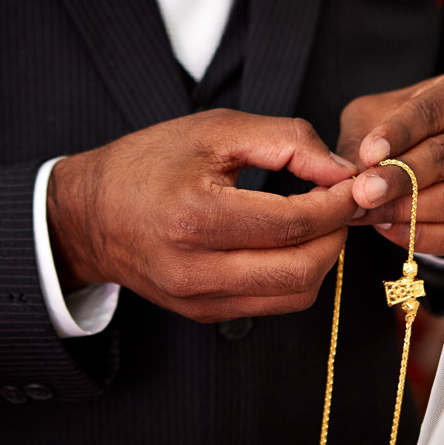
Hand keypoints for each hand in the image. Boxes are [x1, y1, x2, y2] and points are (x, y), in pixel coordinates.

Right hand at [47, 109, 358, 321]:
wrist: (88, 215)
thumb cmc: (149, 163)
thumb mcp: (215, 130)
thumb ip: (286, 141)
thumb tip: (342, 172)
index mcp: (196, 217)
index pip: (295, 222)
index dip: (338, 203)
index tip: (355, 183)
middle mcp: (197, 270)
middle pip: (304, 268)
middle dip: (337, 233)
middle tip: (342, 202)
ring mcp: (201, 300)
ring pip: (296, 294)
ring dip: (322, 257)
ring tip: (317, 221)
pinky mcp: (205, 314)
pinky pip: (273, 304)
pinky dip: (296, 274)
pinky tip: (291, 243)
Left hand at [337, 70, 443, 254]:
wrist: (420, 151)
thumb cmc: (398, 127)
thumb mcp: (374, 116)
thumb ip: (361, 140)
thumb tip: (345, 178)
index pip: (433, 111)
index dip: (400, 133)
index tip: (369, 153)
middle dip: (400, 178)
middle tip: (364, 193)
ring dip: (407, 210)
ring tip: (369, 212)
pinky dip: (420, 235)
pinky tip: (387, 228)